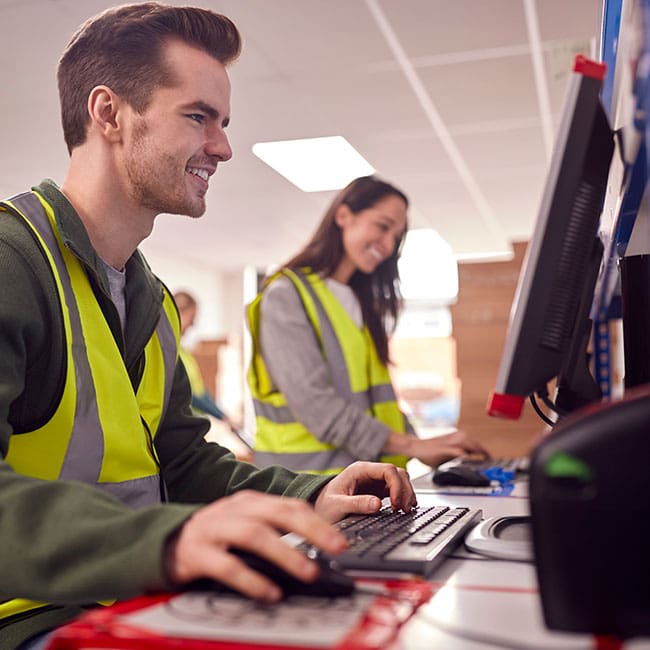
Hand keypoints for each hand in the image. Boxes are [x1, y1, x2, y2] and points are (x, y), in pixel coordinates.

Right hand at [164, 490, 347, 601]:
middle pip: (277, 514)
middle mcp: (234, 510)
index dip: (318, 522)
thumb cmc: (213, 535)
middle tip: (336, 549)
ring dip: (285, 553)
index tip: (341, 542)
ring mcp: (214, 529)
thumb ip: (273, 530)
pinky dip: (252, 580)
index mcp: (249, 502)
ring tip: (308, 573)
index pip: (290, 506)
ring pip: (255, 535)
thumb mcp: (243, 524)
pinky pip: (228, 565)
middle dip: (311, 530)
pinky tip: (270, 594)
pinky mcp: (196, 553)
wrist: (163, 541)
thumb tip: (314, 549)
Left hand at [313, 461, 416, 521]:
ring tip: (406, 510)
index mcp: (359, 470)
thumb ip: (356, 504)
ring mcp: (374, 481)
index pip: (387, 470)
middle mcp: (369, 473)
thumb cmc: (325, 505)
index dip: (396, 486)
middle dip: (404, 491)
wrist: (319, 509)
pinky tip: (404, 508)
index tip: (396, 504)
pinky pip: (396, 490)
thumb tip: (377, 504)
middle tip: (404, 509)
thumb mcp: (337, 506)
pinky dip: (403, 497)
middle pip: (397, 473)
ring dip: (406, 493)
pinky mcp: (377, 490)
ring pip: (400, 480)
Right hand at [407, 430, 489, 467]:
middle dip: (481, 449)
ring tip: (483, 455)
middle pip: (472, 442)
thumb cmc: (429, 450)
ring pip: (466, 442)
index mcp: (454, 439)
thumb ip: (455, 455)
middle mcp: (453, 439)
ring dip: (475, 448)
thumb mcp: (445, 453)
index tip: (488, 456)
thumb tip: (464, 460)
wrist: (415, 447)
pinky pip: (454, 449)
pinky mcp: (442, 448)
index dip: (481, 449)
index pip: (472, 443)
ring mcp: (448, 443)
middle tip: (489, 458)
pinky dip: (461, 452)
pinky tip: (466, 455)